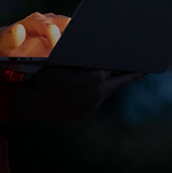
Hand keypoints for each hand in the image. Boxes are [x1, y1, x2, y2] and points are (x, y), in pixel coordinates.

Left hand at [0, 12, 71, 56]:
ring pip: (71, 29)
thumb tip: (19, 29)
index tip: (56, 48)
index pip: (50, 26)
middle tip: (67, 51)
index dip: (55, 37)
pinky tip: (70, 54)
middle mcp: (47, 20)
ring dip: (72, 40)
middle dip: (70, 36)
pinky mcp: (60, 35)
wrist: (9, 45)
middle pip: (66, 24)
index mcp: (35, 21)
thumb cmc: (8, 44)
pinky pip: (71, 36)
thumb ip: (12, 38)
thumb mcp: (5, 44)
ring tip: (70, 53)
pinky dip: (72, 44)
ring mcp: (56, 26)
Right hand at [10, 67, 143, 121]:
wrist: (32, 101)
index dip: (124, 65)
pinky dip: (95, 95)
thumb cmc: (47, 74)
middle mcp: (97, 94)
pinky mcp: (83, 115)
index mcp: (95, 77)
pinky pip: (94, 102)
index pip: (116, 69)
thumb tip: (104, 57)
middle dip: (127, 76)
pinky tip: (94, 89)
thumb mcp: (67, 61)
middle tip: (140, 72)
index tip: (139, 64)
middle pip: (117, 83)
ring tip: (117, 78)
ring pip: (105, 93)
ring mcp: (90, 106)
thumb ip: (87, 59)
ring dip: (109, 86)